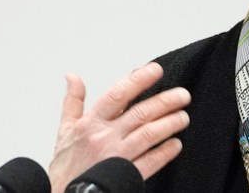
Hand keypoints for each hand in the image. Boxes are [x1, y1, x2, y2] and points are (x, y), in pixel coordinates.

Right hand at [48, 62, 190, 192]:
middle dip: (166, 101)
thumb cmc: (66, 166)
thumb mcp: (64, 129)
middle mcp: (104, 138)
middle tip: (183, 95)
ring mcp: (116, 157)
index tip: (156, 70)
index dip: (139, 80)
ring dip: (170, 124)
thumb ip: (72, 101)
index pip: (118, 94)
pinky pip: (150, 162)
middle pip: (140, 113)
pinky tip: (176, 144)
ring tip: (183, 116)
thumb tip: (73, 77)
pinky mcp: (124, 177)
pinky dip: (165, 152)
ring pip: (149, 135)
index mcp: (90, 123)